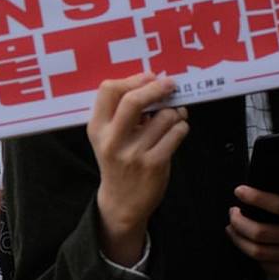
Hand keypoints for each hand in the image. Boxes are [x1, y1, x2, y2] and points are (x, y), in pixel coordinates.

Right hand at [88, 74, 189, 266]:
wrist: (122, 202)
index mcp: (97, 129)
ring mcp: (133, 153)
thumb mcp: (108, 137)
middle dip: (157, 87)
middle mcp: (112, 140)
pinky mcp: (154, 164)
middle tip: (171, 85)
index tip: (149, 78)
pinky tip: (177, 131)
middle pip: (133, 100)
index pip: (108, 90)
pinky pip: (177, 133)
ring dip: (175, 112)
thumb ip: (122, 112)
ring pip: (164, 116)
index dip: (133, 79)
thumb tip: (152, 81)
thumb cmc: (118, 162)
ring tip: (173, 117)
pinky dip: (181, 127)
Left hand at [226, 186, 278, 279]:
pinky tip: (249, 246)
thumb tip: (276, 176)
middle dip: (237, 222)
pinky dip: (253, 255)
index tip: (240, 191)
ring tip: (232, 229)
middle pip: (258, 232)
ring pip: (256, 251)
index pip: (276, 204)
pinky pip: (265, 265)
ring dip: (238, 239)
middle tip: (233, 214)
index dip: (254, 197)